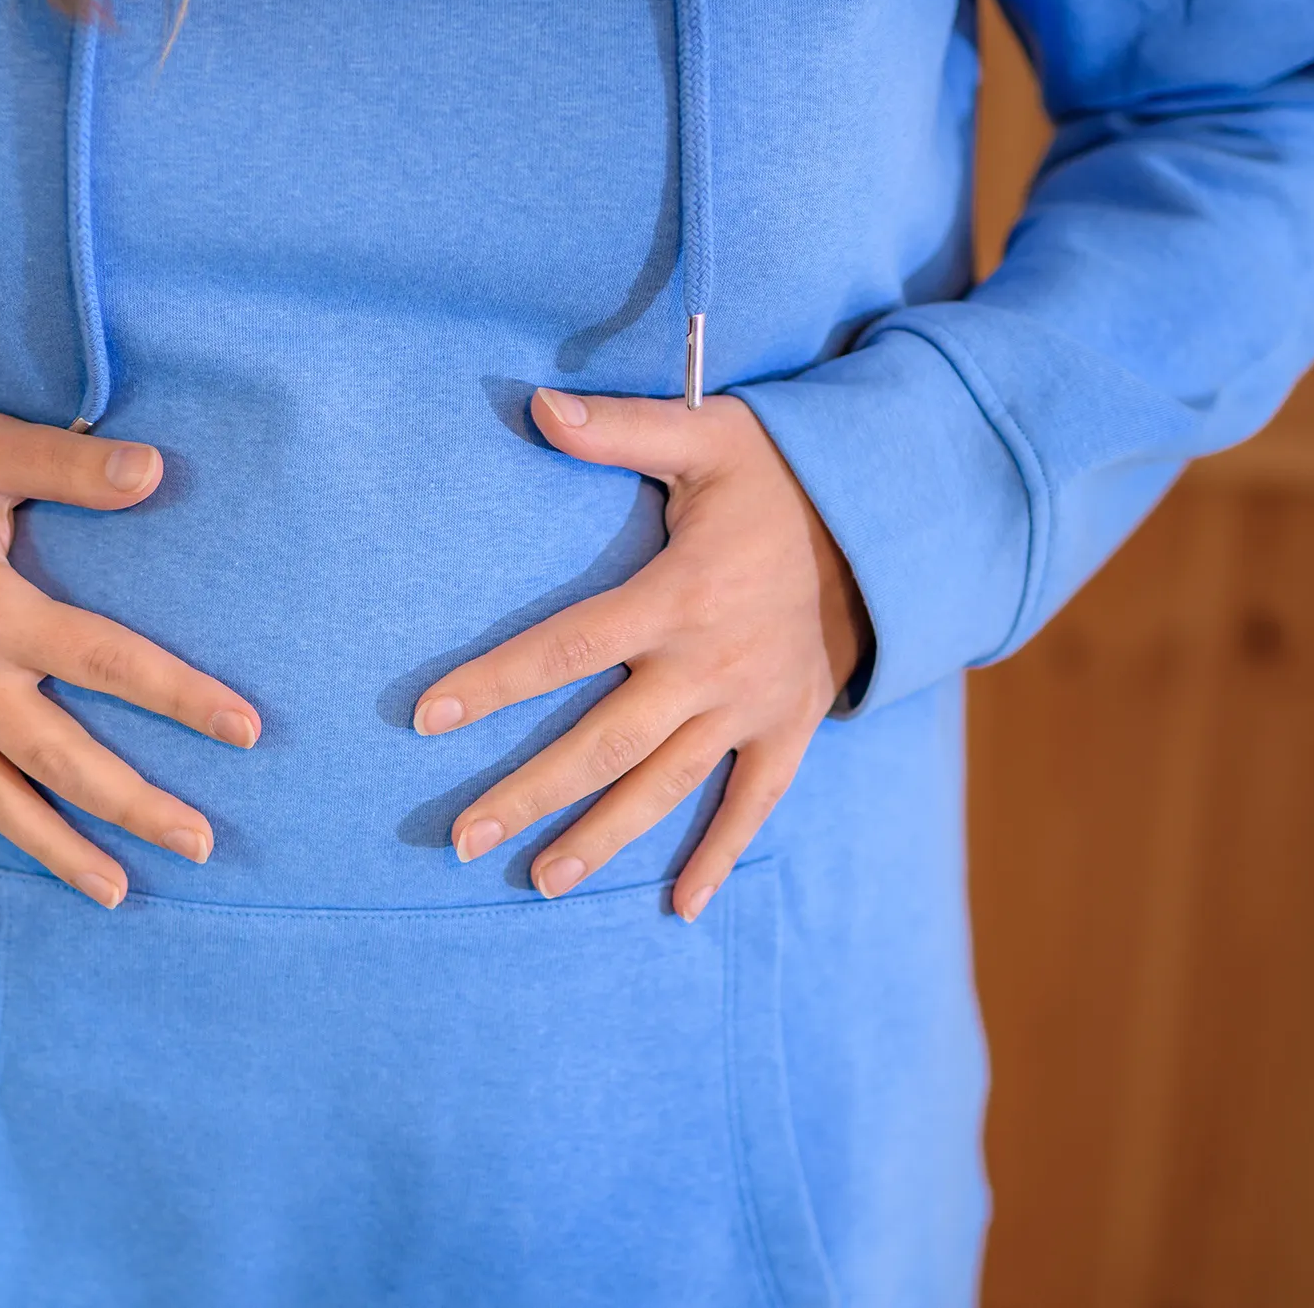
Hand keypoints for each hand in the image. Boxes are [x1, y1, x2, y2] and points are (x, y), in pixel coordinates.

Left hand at [412, 388, 865, 921]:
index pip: (564, 648)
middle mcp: (711, 664)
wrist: (887, 516)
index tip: (426, 720)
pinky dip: (721, 854)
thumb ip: (620, 430)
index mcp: (677, 597)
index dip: (493, 685)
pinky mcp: (792, 728)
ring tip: (541, 880)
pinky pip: (755, 803)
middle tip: (462, 839)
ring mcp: (754, 705)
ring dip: (603, 837)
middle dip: (529, 794)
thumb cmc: (778, 474)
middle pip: (603, 743)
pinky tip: (682, 906)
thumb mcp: (706, 436)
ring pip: (666, 786)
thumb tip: (537, 406)